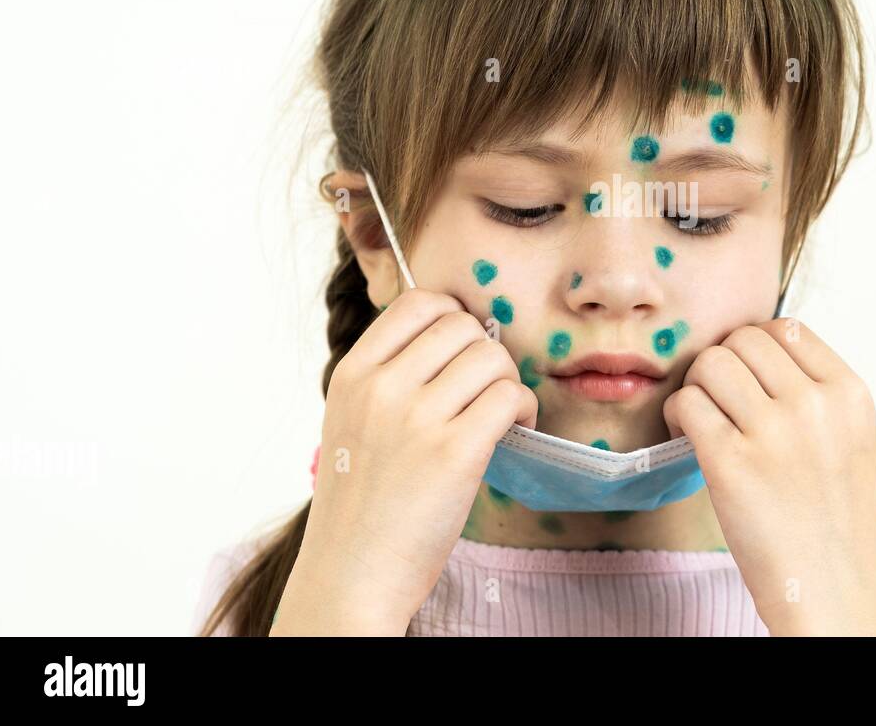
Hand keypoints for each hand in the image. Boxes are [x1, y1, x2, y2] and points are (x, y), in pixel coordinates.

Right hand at [272, 288, 537, 634]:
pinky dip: (524, 409)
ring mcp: (417, 418)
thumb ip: (389, 377)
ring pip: (492, 357)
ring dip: (508, 381)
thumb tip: (456, 335)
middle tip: (484, 390)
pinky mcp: (455, 452)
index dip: (452, 317)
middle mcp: (381, 388)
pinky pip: (509, 397)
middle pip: (461, 326)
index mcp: (353, 374)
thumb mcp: (351, 421)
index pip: (417, 302)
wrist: (352, 573)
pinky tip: (513, 431)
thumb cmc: (361, 502)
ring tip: (500, 414)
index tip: (461, 349)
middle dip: (485, 353)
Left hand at [662, 318, 875, 635]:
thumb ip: (814, 395)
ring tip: (702, 417)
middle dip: (722, 363)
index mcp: (850, 394)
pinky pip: (688, 404)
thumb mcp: (849, 441)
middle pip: (743, 340)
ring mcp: (774, 433)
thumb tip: (751, 353)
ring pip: (711, 364)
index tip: (746, 374)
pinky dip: (678, 415)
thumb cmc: (835, 525)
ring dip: (697, 385)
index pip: (787, 328)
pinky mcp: (731, 463)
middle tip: (717, 398)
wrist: (834, 594)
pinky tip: (687, 436)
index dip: (755, 345)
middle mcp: (816, 405)